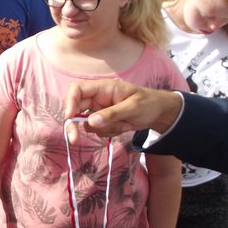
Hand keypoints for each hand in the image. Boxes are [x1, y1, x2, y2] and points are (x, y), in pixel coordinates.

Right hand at [62, 79, 182, 143]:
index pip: (77, 90)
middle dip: (74, 125)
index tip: (69, 118)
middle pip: (75, 108)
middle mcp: (97, 98)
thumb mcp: (133, 108)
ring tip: (123, 125)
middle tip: (74, 140)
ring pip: (86, 123)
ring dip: (102, 129)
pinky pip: (96, 130)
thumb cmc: (149, 103)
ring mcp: (99, 109)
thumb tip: (90, 122)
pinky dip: (108, 132)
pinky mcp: (102, 120)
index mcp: (103, 88)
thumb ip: (111, 114)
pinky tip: (123, 127)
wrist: (159, 113)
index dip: (69, 102)